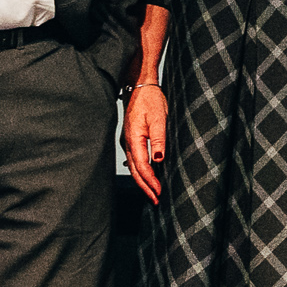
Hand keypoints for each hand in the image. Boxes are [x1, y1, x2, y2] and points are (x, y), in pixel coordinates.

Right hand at [124, 82, 168, 201]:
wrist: (139, 86)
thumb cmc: (150, 99)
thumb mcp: (159, 117)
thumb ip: (159, 139)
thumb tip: (159, 160)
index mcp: (134, 139)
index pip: (142, 167)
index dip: (150, 182)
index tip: (159, 192)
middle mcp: (128, 143)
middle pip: (134, 171)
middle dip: (145, 187)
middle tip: (156, 200)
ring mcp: (127, 141)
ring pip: (132, 167)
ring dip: (142, 182)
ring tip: (152, 194)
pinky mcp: (131, 140)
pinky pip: (133, 160)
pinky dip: (140, 172)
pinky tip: (146, 177)